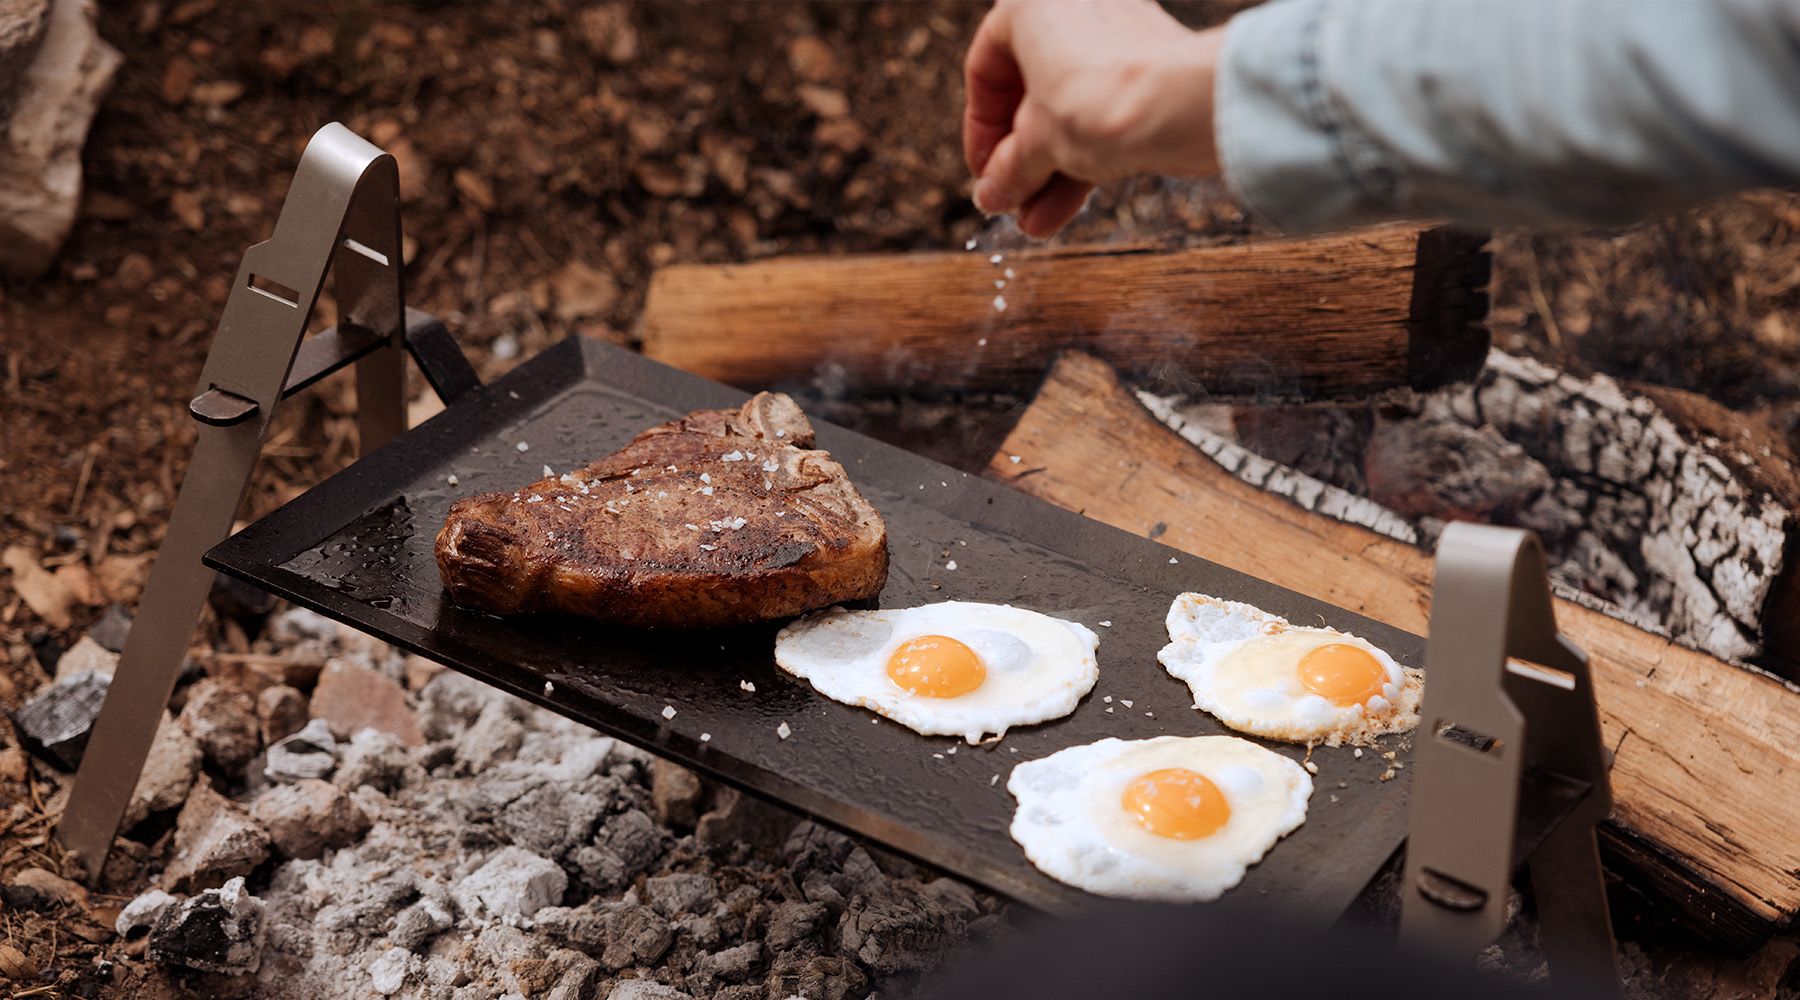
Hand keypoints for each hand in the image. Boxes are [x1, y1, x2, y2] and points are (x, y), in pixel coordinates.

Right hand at [963, 0, 1224, 238]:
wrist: (1185, 103)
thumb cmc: (1100, 101)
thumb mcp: (1037, 144)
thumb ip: (1008, 169)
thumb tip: (992, 194)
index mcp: (1030, 6)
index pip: (985, 70)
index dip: (980, 131)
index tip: (983, 172)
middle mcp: (1075, 6)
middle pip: (1032, 96)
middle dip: (1020, 161)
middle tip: (1010, 200)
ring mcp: (1117, 36)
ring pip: (1070, 111)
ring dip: (1048, 171)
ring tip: (1033, 221)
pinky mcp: (1150, 69)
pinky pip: (1105, 114)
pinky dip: (1083, 159)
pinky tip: (1061, 212)